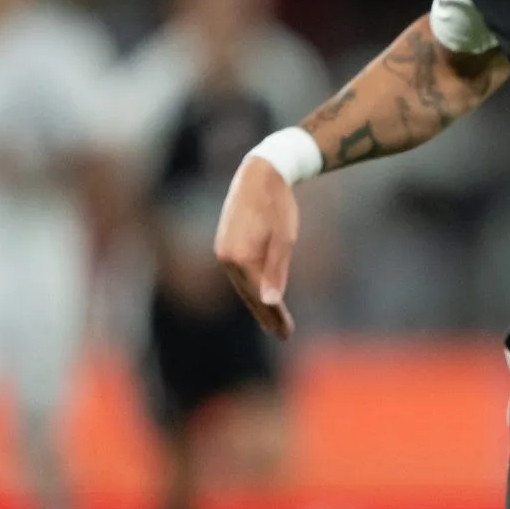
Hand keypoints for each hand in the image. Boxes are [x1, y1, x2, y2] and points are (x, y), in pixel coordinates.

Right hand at [214, 154, 300, 339]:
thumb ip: (276, 273)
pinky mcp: (224, 244)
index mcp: (240, 258)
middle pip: (248, 294)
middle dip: (267, 315)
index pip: (260, 296)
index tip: (287, 334)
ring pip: (242, 285)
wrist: (260, 173)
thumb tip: (271, 302)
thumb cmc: (278, 206)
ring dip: (257, 303)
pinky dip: (250, 286)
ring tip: (273, 322)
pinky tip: (260, 294)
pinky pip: (239, 273)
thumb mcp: (285, 241)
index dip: (274, 316)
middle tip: (284, 335)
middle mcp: (226, 258)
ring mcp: (222, 251)